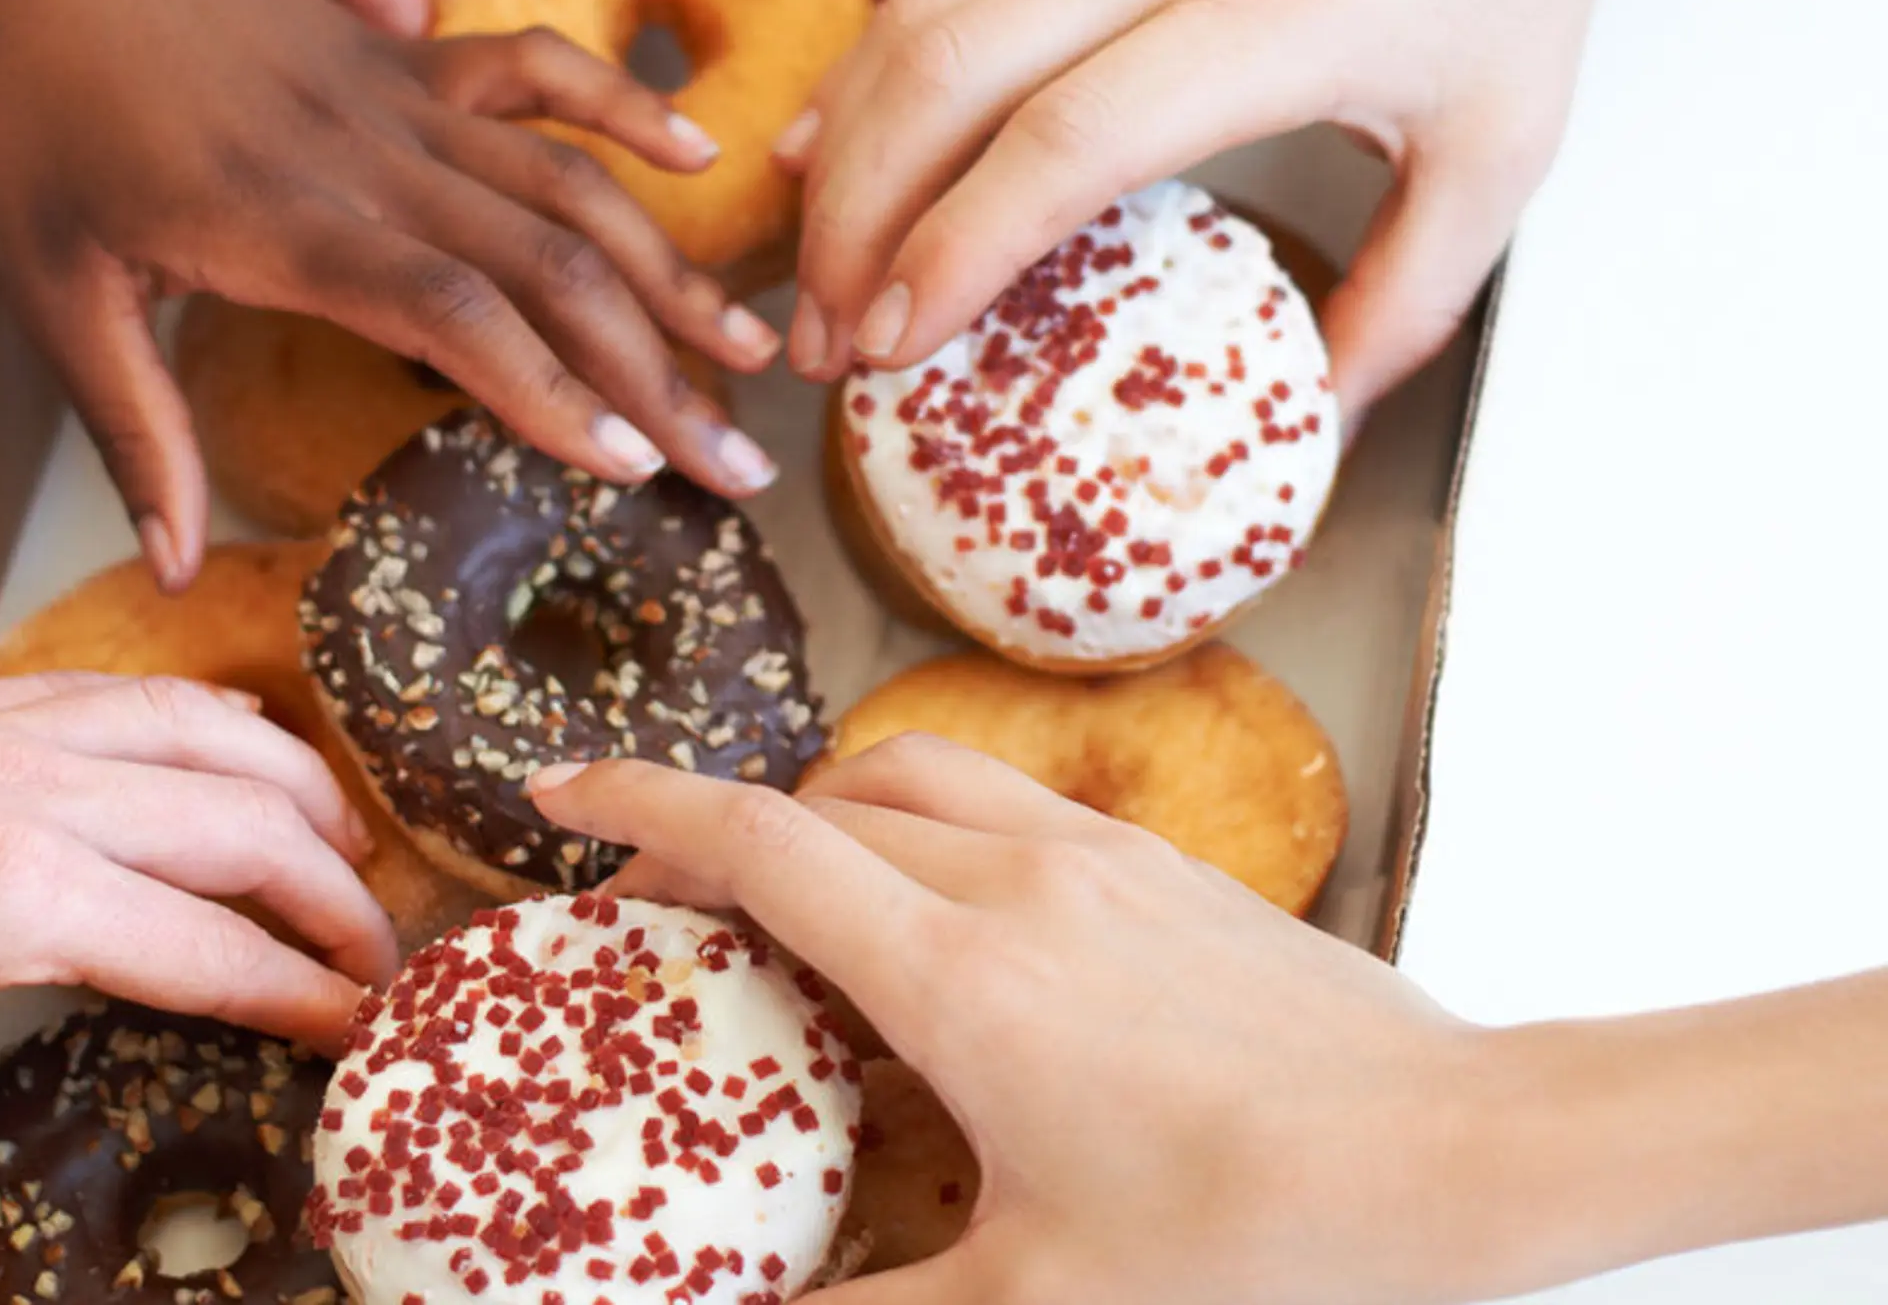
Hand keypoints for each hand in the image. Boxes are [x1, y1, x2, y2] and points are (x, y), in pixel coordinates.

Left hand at [0, 0, 780, 589]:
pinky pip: (540, 70)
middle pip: (546, 263)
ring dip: (670, 271)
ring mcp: (398, 93)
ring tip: (755, 357)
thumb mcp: (50, 288)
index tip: (633, 468)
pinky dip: (627, 107)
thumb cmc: (32, 110)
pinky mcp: (405, 54)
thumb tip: (174, 573)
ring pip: (567, 182)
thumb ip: (132, 431)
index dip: (553, 391)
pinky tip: (702, 161)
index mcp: (279, 218)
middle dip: (655, 371)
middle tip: (736, 467)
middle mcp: (366, 155)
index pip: (455, 311)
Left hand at [0, 669, 396, 1304]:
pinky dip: (217, 726)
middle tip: (385, 960)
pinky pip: (141, 695)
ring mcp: (9, 732)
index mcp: (7, 893)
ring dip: (300, 793)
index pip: (212, 951)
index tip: (363, 1031)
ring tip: (350, 848)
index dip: (305, 996)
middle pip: (251, 829)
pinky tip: (232, 753)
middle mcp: (34, 795)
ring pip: (214, 737)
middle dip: (341, 896)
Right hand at [527, 738, 1540, 1304]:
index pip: (759, 839)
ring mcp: (1105, 861)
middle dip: (725, 831)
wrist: (1469, 1156)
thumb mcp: (1041, 1304)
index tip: (558, 787)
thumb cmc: (1260, 1238)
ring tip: (800, 900)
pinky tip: (954, 931)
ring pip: (920, 776)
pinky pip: (1009, 807)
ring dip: (833, 810)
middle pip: (823, 798)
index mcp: (961, 973)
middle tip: (670, 910)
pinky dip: (934, 831)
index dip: (641, 805)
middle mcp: (1020, 882)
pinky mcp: (1171, 871)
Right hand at [777, 0, 1618, 426]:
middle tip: (828, 341)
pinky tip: (822, 143)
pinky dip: (861, 69)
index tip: (899, 345)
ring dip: (840, 152)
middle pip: (947, 77)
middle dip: (855, 223)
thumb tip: (1317, 417)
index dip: (957, 250)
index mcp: (1276, 14)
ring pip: (917, 16)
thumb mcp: (1501, 134)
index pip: (1066, 141)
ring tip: (813, 273)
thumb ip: (1411, 293)